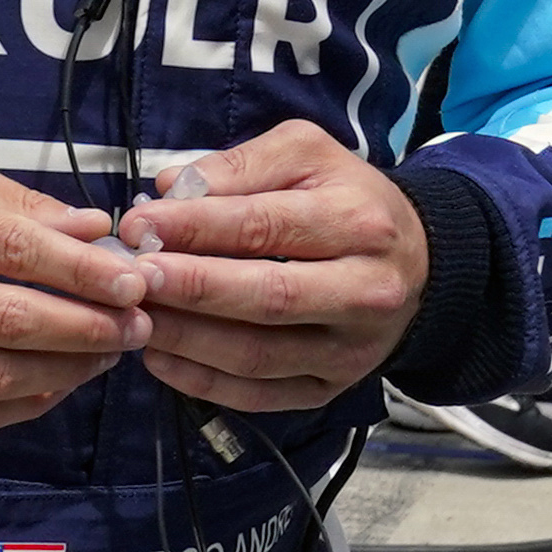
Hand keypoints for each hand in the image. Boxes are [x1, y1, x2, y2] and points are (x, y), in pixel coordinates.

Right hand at [0, 159, 152, 431]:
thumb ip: (18, 204)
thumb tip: (95, 231)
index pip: (12, 250)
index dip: (81, 273)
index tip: (132, 284)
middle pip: (8, 322)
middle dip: (87, 329)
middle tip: (136, 327)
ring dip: (65, 371)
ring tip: (106, 355)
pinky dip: (23, 404)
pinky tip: (56, 383)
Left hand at [109, 122, 430, 414]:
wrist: (418, 262)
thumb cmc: (347, 200)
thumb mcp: (306, 155)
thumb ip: (239, 166)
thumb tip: (168, 191)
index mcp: (358, 222)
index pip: (266, 227)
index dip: (197, 228)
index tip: (138, 225)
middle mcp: (364, 291)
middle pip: (267, 297)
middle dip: (191, 288)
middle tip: (132, 278)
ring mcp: (350, 350)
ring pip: (259, 356)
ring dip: (187, 340)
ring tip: (135, 317)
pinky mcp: (331, 388)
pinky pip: (261, 396)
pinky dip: (203, 383)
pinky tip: (160, 359)